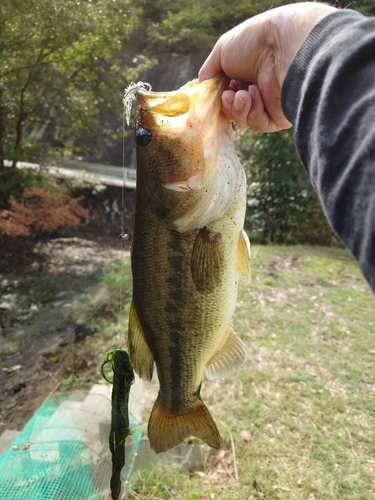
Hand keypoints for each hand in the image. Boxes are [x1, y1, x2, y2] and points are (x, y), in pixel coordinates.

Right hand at [199, 2, 336, 131]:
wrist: (283, 47)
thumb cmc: (253, 43)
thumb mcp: (221, 52)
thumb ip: (208, 73)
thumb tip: (203, 91)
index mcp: (246, 72)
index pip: (227, 93)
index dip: (218, 96)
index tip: (214, 93)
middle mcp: (258, 88)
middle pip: (233, 109)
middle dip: (227, 104)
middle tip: (227, 96)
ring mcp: (269, 103)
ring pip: (244, 118)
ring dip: (238, 107)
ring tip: (242, 94)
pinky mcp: (279, 116)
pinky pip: (258, 123)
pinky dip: (252, 111)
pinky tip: (254, 94)